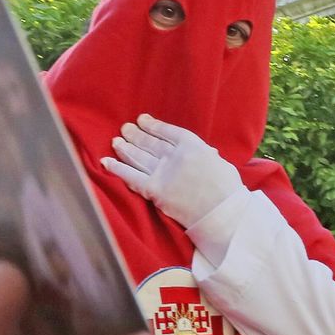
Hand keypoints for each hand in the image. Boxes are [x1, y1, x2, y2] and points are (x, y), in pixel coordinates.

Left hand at [102, 114, 244, 228]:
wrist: (223, 214)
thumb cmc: (228, 191)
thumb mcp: (221, 163)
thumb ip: (205, 155)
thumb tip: (200, 153)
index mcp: (193, 146)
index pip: (167, 131)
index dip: (152, 125)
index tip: (143, 120)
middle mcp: (175, 156)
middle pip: (149, 142)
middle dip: (135, 134)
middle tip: (125, 128)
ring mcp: (163, 172)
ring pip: (137, 156)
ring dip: (124, 147)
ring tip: (115, 141)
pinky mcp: (154, 190)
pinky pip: (130, 177)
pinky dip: (116, 168)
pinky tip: (106, 161)